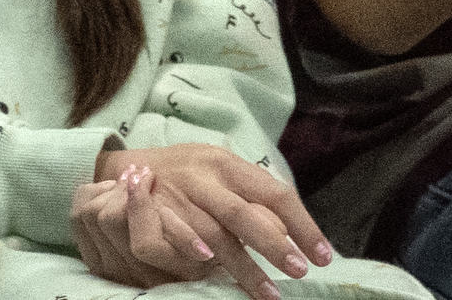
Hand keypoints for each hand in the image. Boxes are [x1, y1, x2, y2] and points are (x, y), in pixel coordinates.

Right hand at [72, 142, 336, 295]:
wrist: (127, 165)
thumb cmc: (189, 175)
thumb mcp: (222, 175)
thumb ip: (252, 198)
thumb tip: (291, 231)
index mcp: (230, 164)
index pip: (276, 193)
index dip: (302, 224)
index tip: (323, 255)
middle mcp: (207, 177)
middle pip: (247, 212)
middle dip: (275, 244)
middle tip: (300, 272)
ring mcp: (180, 195)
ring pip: (217, 232)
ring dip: (245, 266)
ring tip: (270, 293)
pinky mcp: (155, 211)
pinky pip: (178, 235)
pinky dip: (194, 251)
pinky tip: (210, 269)